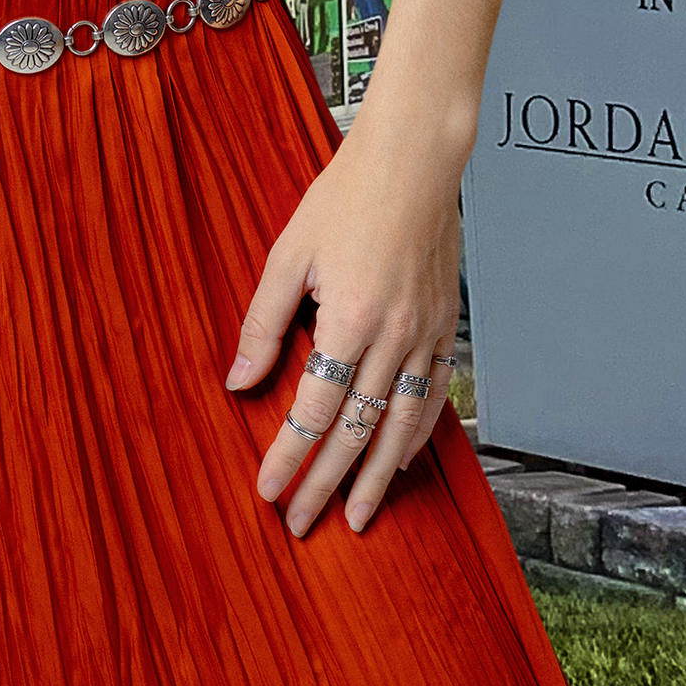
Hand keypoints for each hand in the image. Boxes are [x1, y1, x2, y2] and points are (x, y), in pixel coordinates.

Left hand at [225, 102, 463, 537]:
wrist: (414, 161)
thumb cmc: (346, 197)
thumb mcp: (288, 252)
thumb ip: (264, 321)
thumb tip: (240, 380)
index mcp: (349, 318)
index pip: (314, 410)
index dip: (289, 456)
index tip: (268, 490)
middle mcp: (394, 336)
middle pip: (358, 432)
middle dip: (327, 483)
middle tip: (302, 523)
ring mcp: (426, 335)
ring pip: (402, 426)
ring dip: (377, 478)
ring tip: (357, 516)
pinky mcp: (445, 327)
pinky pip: (434, 398)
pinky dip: (417, 437)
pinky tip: (401, 460)